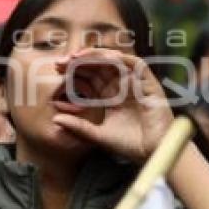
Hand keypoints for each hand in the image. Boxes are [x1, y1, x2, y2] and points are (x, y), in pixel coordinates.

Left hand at [50, 48, 173, 162]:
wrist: (152, 153)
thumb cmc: (129, 145)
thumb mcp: (97, 135)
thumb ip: (78, 126)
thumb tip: (55, 119)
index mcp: (109, 95)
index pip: (89, 76)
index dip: (74, 70)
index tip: (56, 69)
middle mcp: (121, 86)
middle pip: (98, 65)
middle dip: (79, 60)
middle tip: (61, 61)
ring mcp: (134, 83)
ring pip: (114, 60)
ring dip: (96, 55)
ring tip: (77, 57)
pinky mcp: (148, 83)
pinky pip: (135, 63)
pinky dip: (120, 58)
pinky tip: (104, 57)